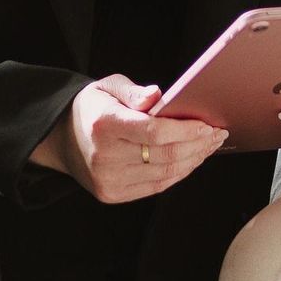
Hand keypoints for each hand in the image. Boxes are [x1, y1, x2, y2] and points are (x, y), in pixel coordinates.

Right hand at [53, 74, 230, 204]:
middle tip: (217, 134)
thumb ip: (134, 91)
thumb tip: (159, 96)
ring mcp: (108, 179)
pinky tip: (191, 160)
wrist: (63, 139)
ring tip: (208, 146)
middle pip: (165, 154)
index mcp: (104, 125)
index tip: (208, 125)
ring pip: (165, 173)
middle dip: (198, 145)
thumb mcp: (108, 87)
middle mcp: (104, 156)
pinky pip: (156, 186)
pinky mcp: (112, 193)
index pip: (154, 131)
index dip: (187, 130)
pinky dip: (179, 173)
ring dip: (193, 160)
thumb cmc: (93, 109)